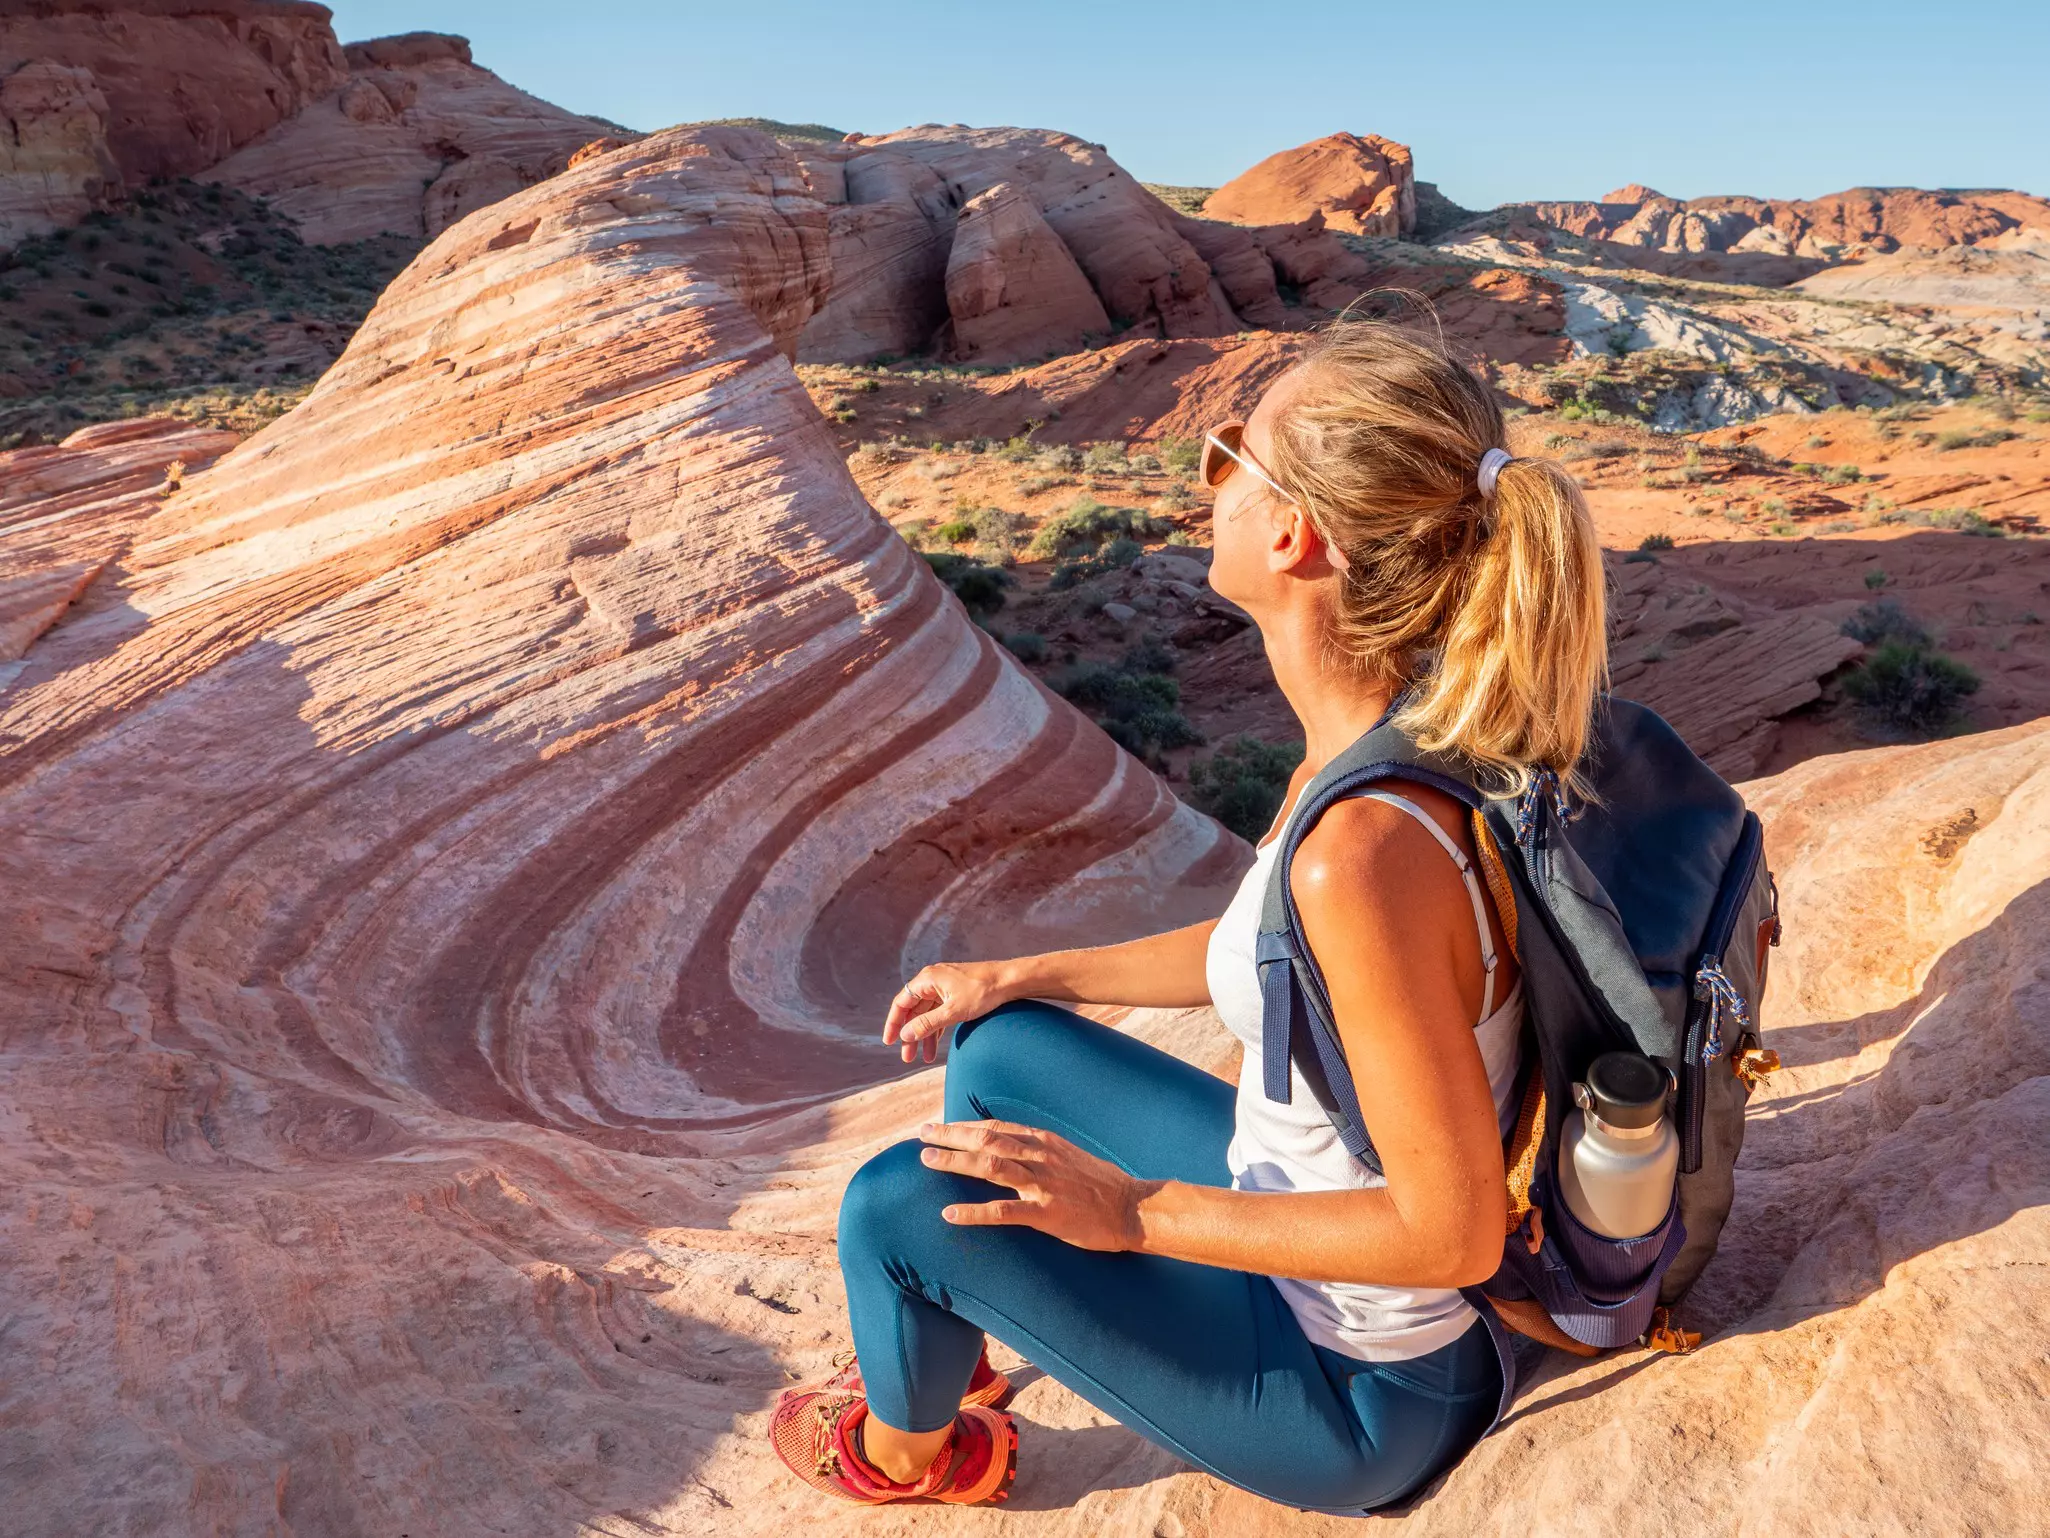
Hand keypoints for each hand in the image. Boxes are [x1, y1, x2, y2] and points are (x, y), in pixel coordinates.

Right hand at [883, 962, 1008, 1063]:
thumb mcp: (952, 1012)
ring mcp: (945, 986)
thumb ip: (927, 1024)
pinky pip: (940, 1013)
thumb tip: (905, 1035)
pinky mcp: (956, 993)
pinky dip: (937, 1029)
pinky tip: (936, 1047)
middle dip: (910, 1035)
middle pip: (914, 1010)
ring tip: (925, 1058)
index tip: (890, 1042)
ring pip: (927, 1014)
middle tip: (907, 1057)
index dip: (894, 1023)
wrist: (1010, 981)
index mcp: (928, 979)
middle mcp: (933, 980)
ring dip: (925, 1035)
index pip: (901, 1003)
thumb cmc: (983, 992)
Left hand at [916, 1119, 1155, 1251]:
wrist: (1134, 1208)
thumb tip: (1011, 1146)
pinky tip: (950, 1214)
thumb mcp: (1068, 1155)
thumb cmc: (1102, 1184)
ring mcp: (1042, 1184)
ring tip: (926, 1161)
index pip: (995, 1126)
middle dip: (950, 1135)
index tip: (939, 1126)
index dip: (963, 1126)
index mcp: (1043, 1141)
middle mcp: (1039, 1156)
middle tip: (921, 1136)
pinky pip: (1003, 1211)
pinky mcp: (1046, 1213)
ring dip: (955, 1161)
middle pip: (985, 1138)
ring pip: (989, 1165)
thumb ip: (1039, 1150)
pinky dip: (973, 1212)